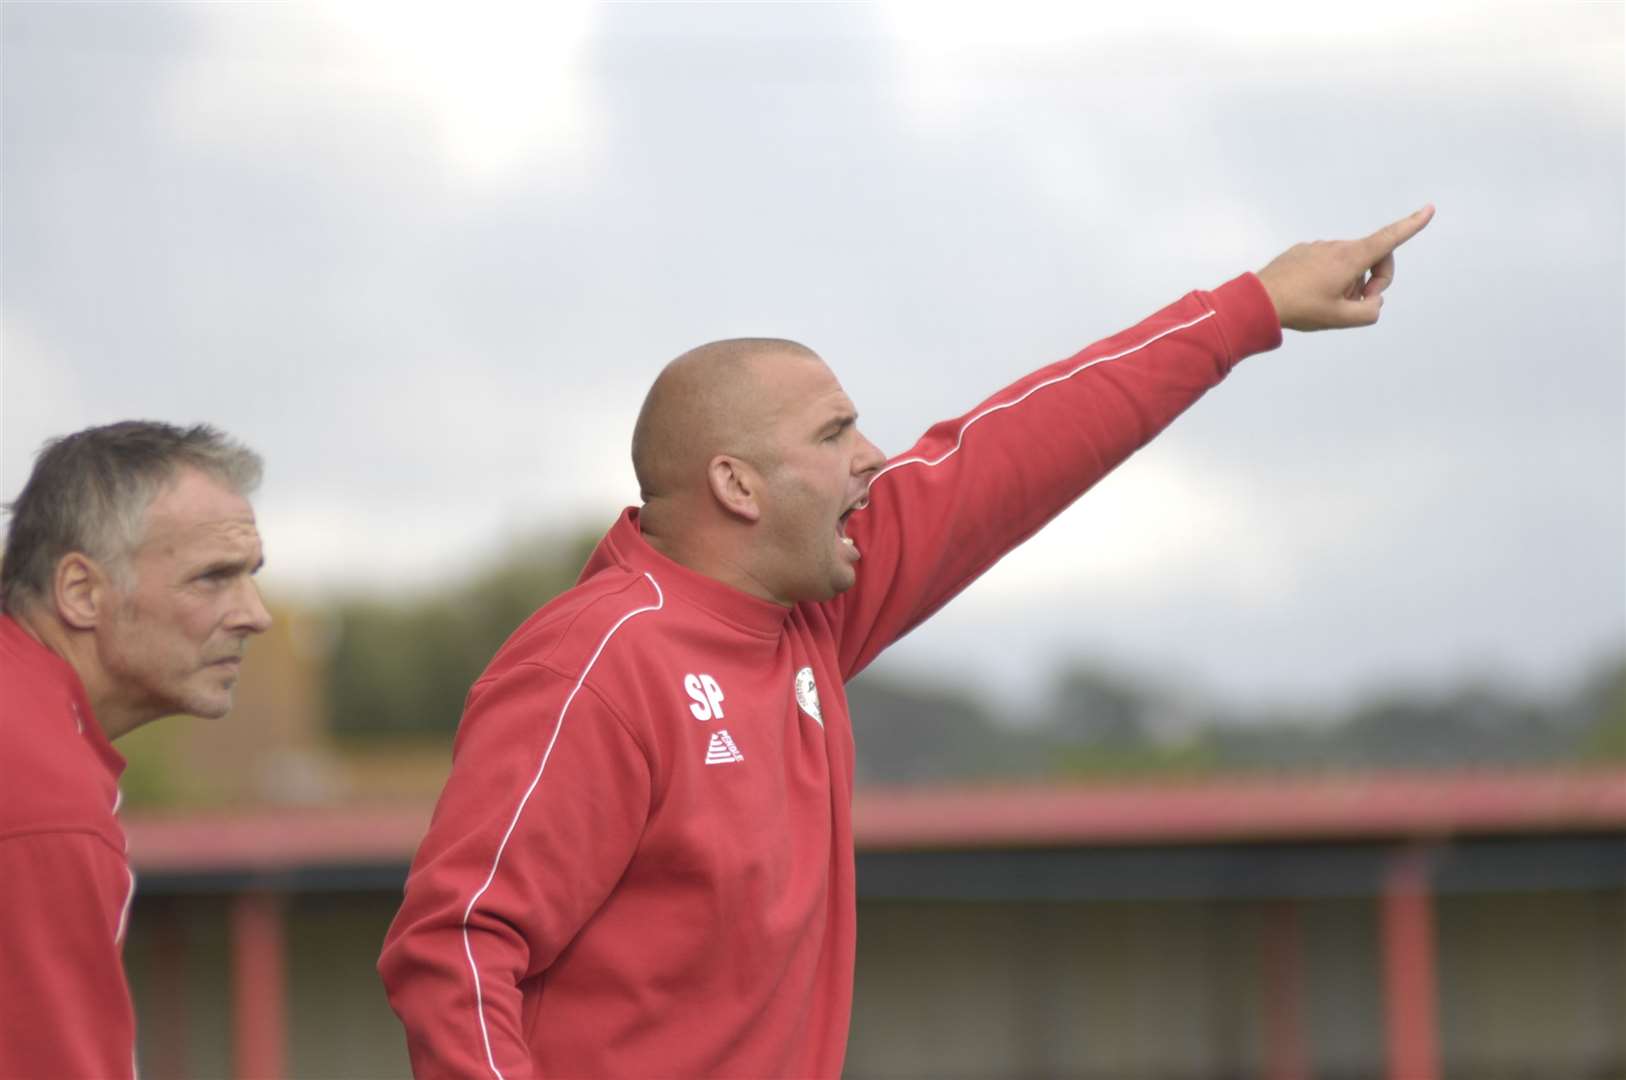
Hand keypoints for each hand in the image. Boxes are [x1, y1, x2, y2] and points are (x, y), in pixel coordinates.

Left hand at [1256, 206, 1434, 330]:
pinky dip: (1330, 278)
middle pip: (1372, 257)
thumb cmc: (1301, 309)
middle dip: (1375, 279)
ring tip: (1328, 302)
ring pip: (1348, 263)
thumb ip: (1370, 312)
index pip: (1389, 239)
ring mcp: (1318, 247)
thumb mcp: (1342, 319)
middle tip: (1359, 303)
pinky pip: (1326, 263)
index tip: (1428, 210)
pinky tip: (1311, 295)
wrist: (1260, 300)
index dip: (1412, 225)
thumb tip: (1373, 301)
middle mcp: (1337, 247)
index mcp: (1351, 258)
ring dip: (1349, 282)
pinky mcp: (1303, 252)